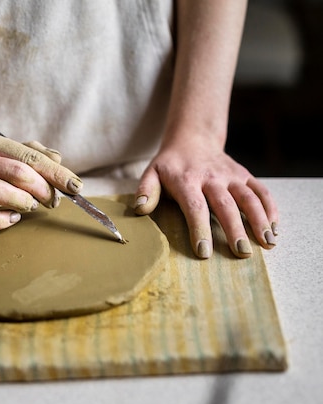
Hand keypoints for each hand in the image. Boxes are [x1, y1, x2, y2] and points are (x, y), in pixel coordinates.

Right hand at [0, 133, 82, 229]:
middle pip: (16, 172)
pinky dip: (1, 220)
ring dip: (22, 201)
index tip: (75, 187)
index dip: (56, 173)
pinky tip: (12, 219)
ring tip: (31, 206)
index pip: (29, 156)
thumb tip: (58, 158)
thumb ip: (28, 152)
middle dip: (42, 189)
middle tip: (52, 201)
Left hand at [134, 139, 277, 258]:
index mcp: (187, 180)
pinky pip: (261, 191)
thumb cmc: (170, 165)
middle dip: (235, 230)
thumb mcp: (151, 173)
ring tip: (266, 243)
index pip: (195, 207)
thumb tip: (139, 209)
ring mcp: (231, 176)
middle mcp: (212, 177)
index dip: (199, 229)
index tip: (203, 251)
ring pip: (249, 198)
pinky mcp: (245, 175)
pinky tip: (274, 228)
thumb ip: (145, 191)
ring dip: (260, 220)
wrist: (192, 139)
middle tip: (241, 253)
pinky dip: (271, 209)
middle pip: (226, 205)